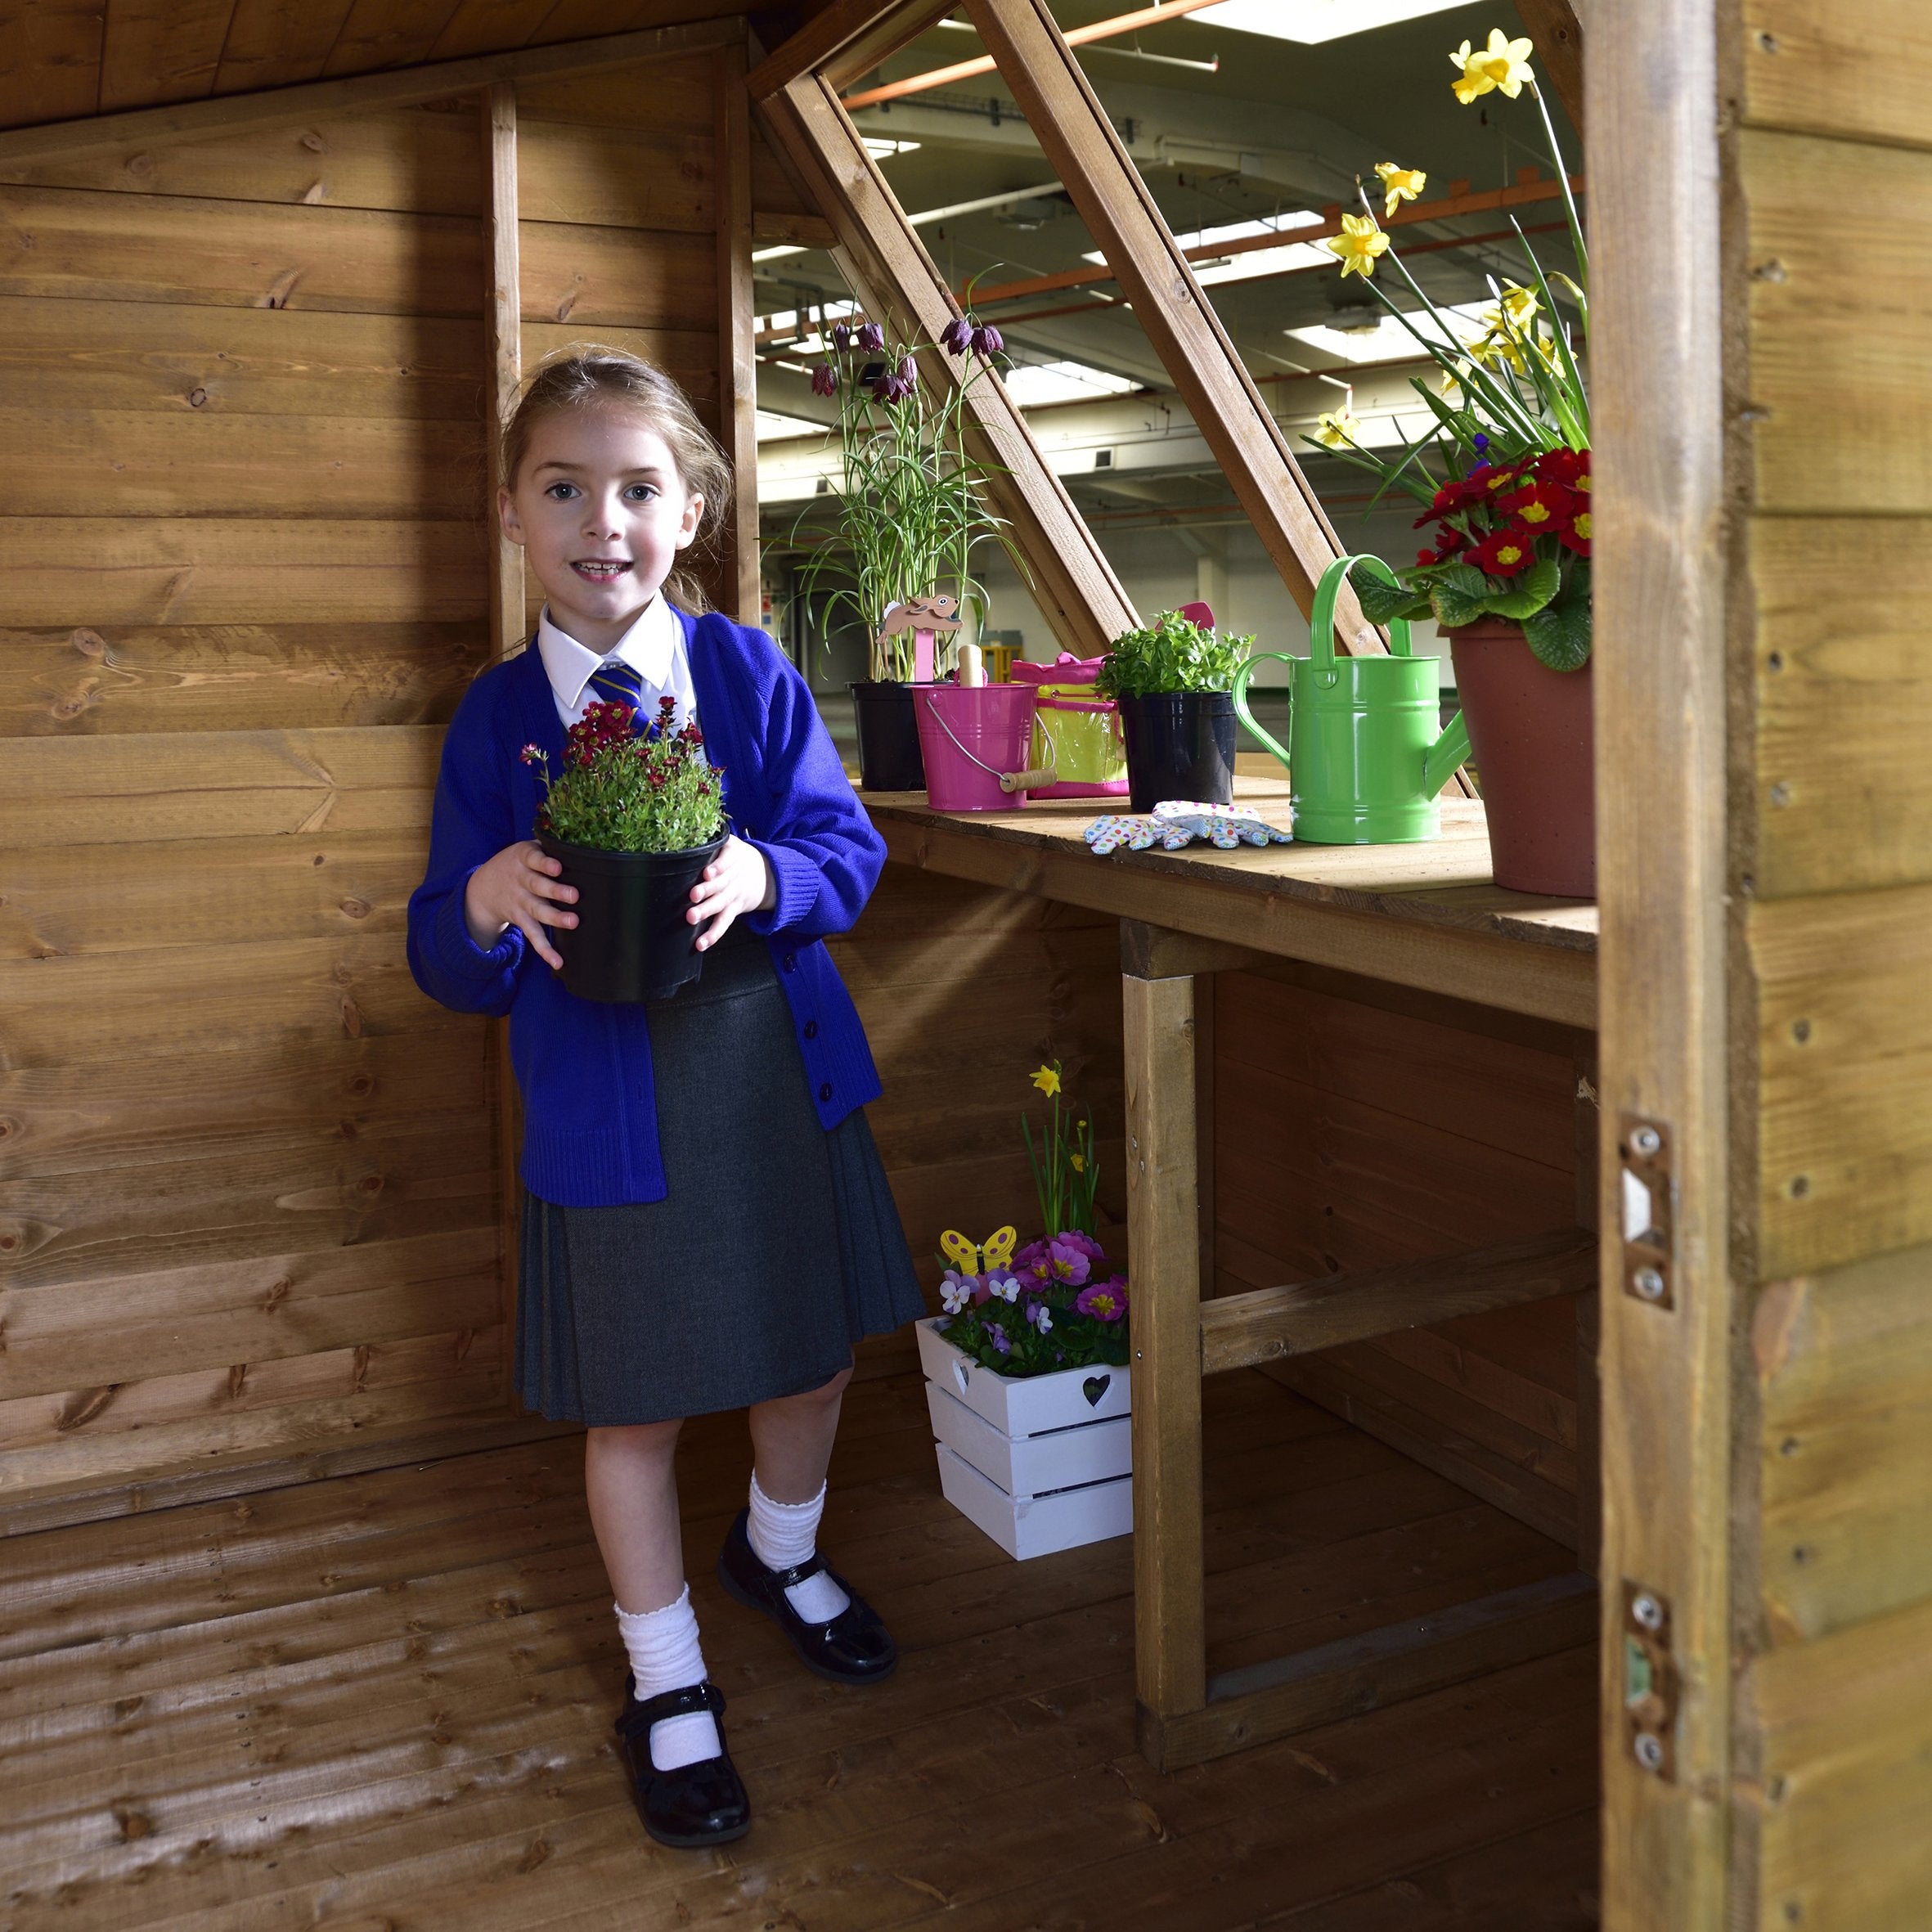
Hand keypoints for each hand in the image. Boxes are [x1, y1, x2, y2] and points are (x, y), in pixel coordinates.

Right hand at [464, 841, 575, 970]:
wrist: (482, 887)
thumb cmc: (519, 863)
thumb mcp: (526, 849)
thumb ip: (549, 849)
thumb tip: (586, 845)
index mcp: (523, 859)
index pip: (534, 859)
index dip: (545, 863)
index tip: (557, 867)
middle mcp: (521, 881)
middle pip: (537, 886)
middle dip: (555, 891)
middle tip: (574, 895)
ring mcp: (520, 902)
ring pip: (537, 911)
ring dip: (554, 918)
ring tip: (572, 922)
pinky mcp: (521, 920)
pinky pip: (533, 936)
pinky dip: (545, 950)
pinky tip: (557, 961)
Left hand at [686, 834, 775, 950]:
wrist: (768, 874)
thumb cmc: (738, 856)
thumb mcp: (731, 842)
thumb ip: (713, 837)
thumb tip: (682, 826)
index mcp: (734, 857)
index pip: (727, 861)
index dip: (718, 867)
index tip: (707, 872)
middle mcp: (734, 878)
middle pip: (721, 884)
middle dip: (707, 891)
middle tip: (693, 896)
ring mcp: (734, 896)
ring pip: (721, 905)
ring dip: (707, 912)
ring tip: (691, 918)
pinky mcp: (733, 910)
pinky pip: (724, 924)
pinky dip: (713, 935)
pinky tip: (700, 944)